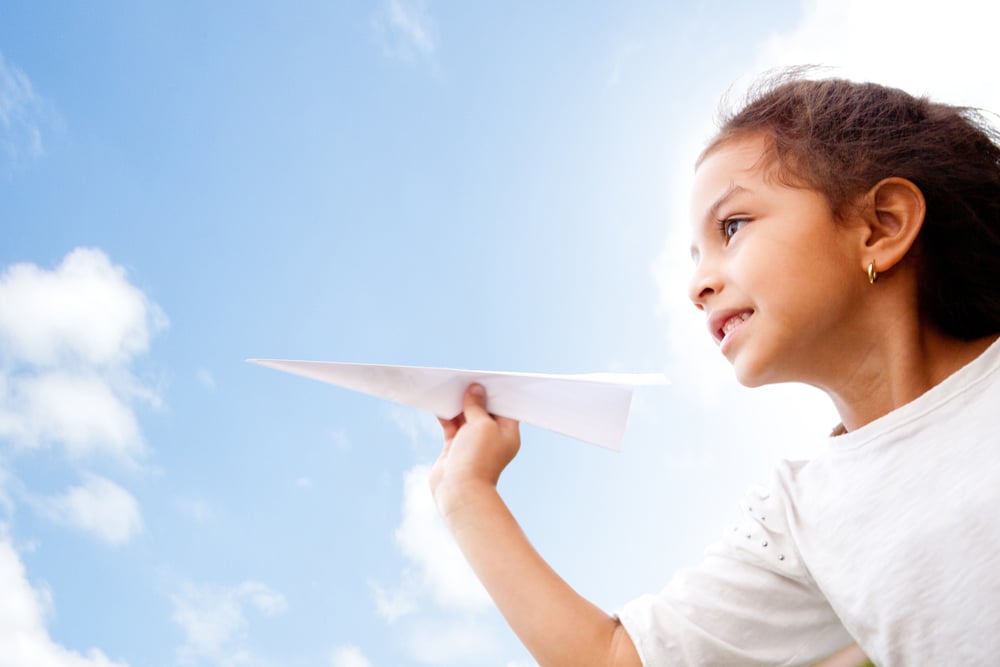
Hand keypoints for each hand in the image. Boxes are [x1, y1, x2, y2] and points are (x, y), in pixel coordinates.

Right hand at [429, 383, 520, 514]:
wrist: (459, 490)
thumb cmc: (477, 458)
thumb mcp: (482, 425)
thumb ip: (477, 405)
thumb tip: (476, 389)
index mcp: (507, 433)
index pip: (505, 408)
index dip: (496, 393)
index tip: (487, 378)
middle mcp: (492, 438)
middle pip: (484, 411)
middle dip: (474, 396)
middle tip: (466, 378)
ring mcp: (473, 443)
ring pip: (466, 417)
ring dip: (458, 404)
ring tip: (451, 387)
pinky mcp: (455, 448)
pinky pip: (451, 426)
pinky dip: (446, 415)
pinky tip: (440, 403)